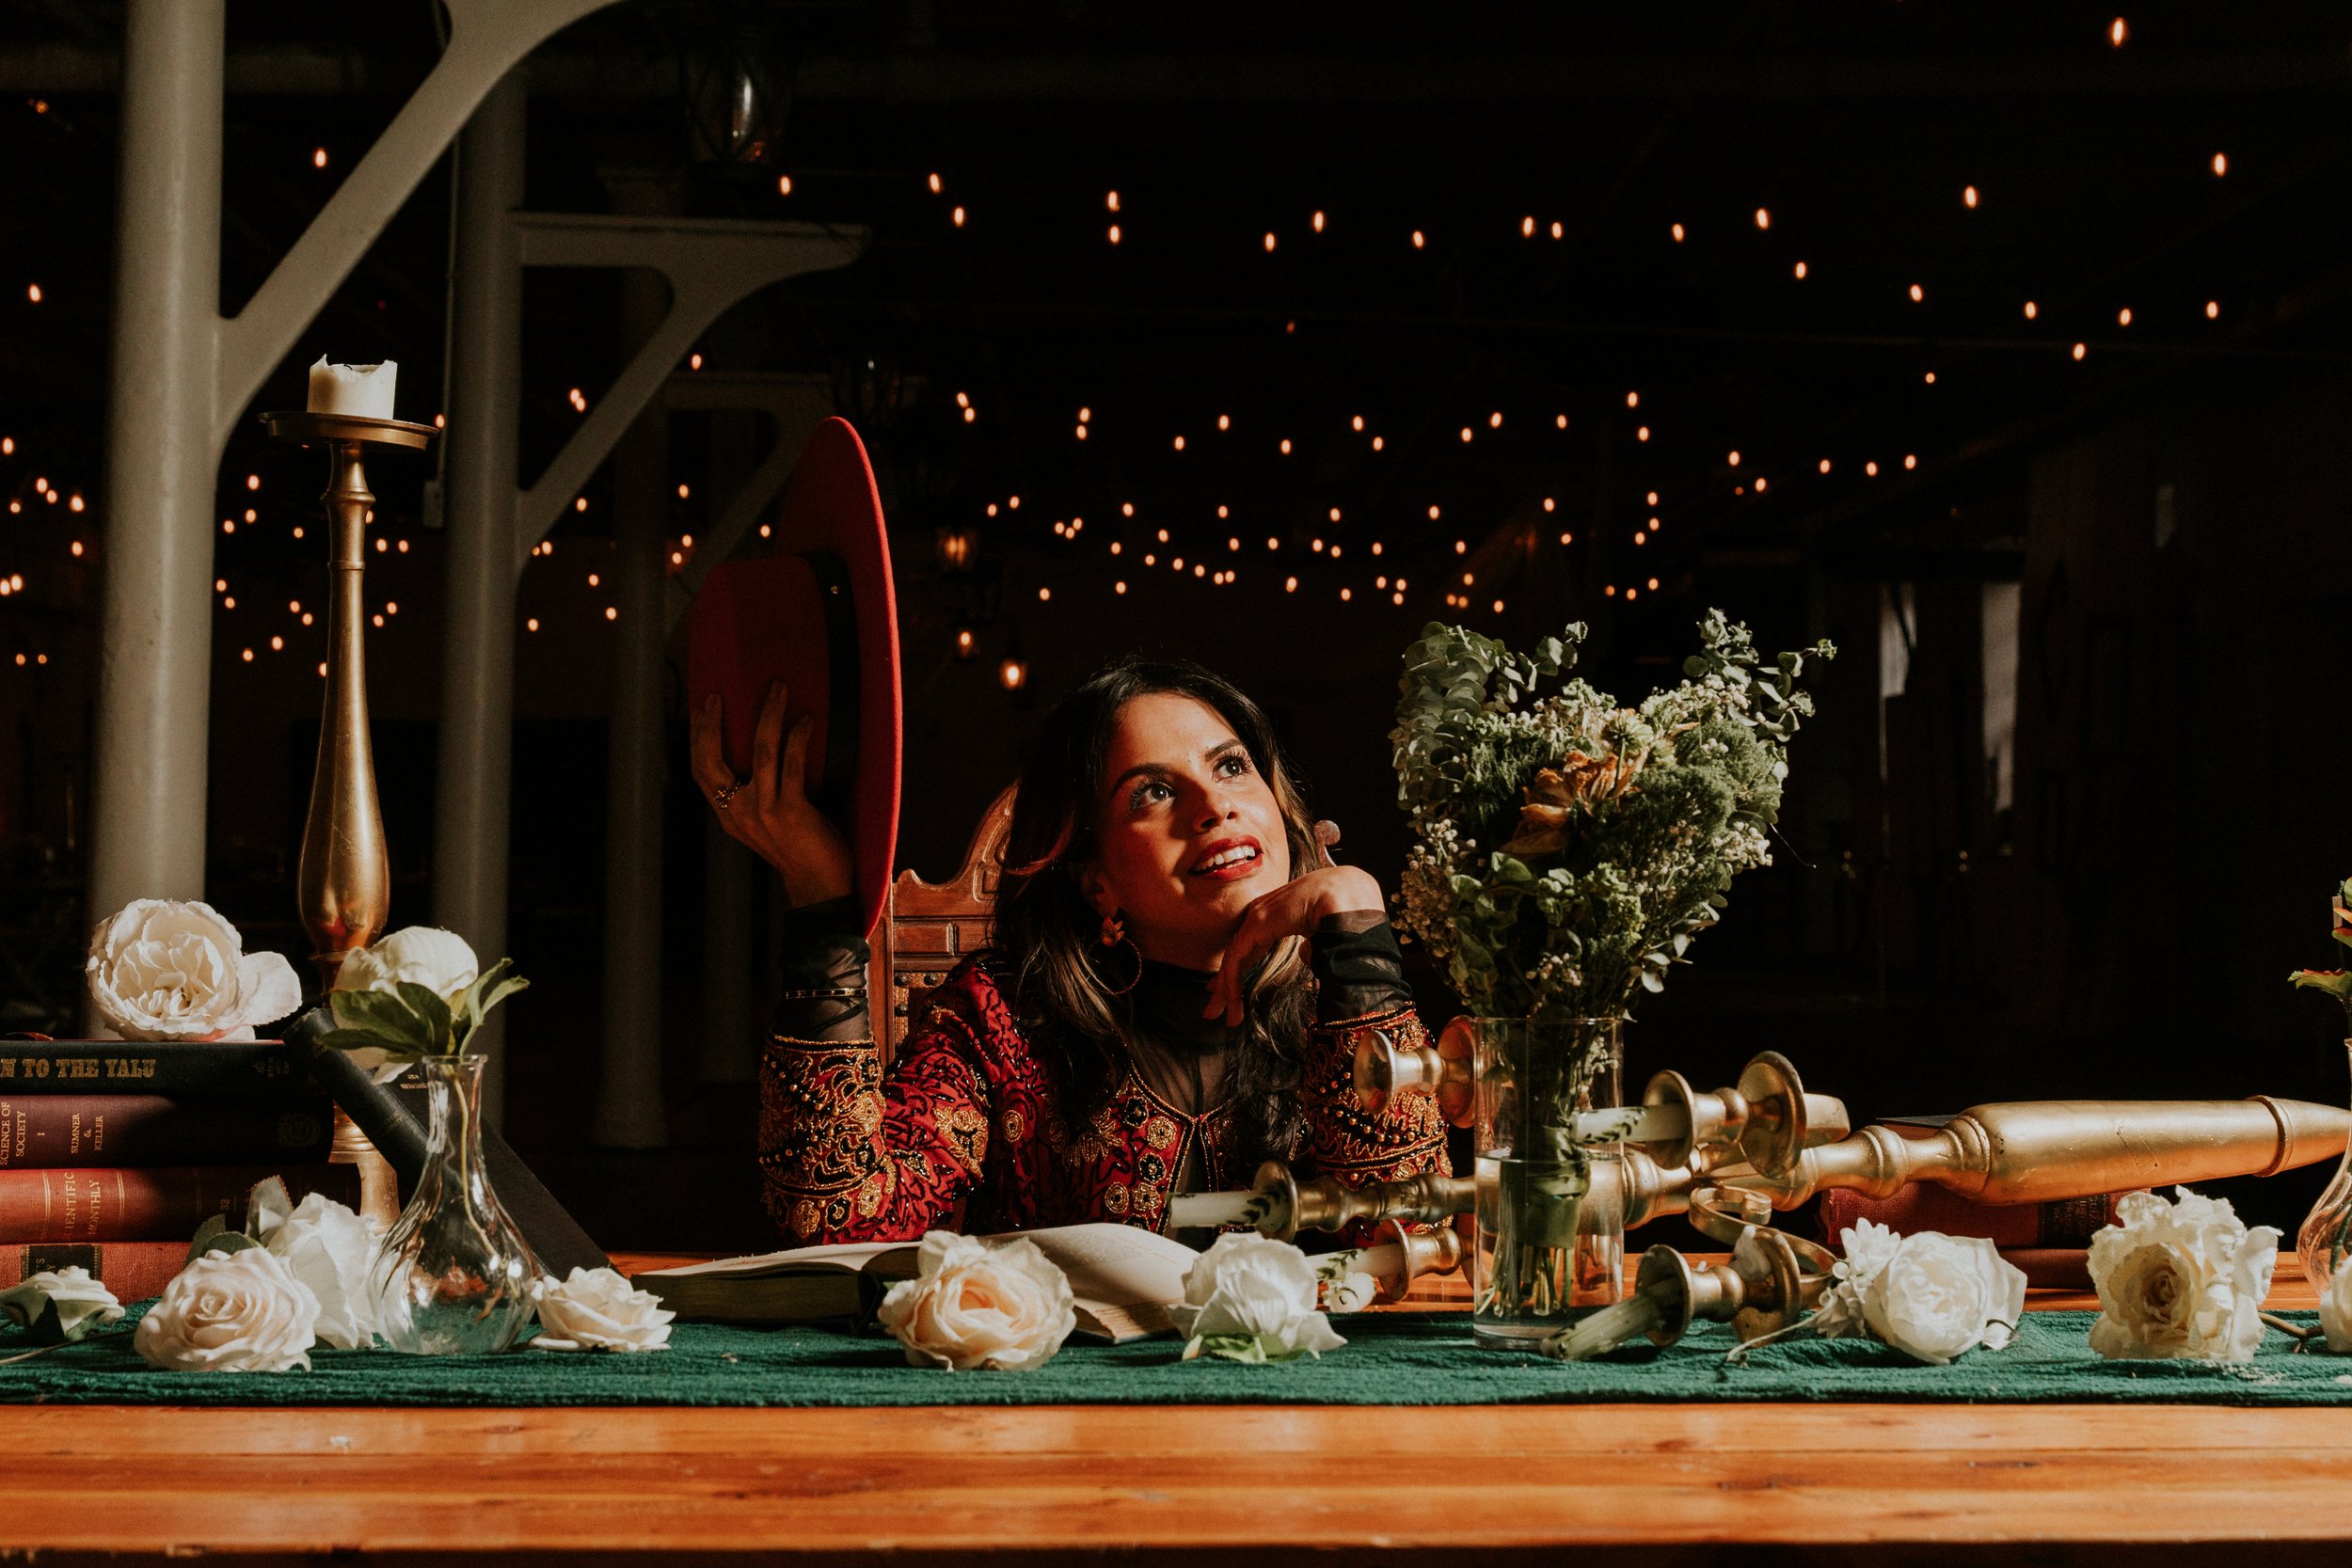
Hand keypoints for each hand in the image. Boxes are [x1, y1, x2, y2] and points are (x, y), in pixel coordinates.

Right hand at [689, 682, 852, 907]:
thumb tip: (758, 756)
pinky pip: (792, 765)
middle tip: (719, 696)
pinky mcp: (792, 812)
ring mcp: (765, 812)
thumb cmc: (796, 850)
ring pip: (761, 752)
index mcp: (729, 815)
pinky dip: (798, 738)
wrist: (818, 886)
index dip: (697, 738)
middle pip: (713, 759)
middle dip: (713, 723)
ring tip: (778, 689)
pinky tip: (805, 720)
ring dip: (769, 714)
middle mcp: (740, 812)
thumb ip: (752, 798)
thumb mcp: (761, 825)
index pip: (700, 771)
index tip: (700, 709)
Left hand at [1203, 865, 1384, 1026]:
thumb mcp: (1324, 935)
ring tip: (1216, 1016)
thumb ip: (1313, 947)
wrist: (1349, 894)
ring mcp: (1257, 916)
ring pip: (1233, 959)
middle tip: (1213, 1009)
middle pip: (1237, 953)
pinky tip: (1232, 1004)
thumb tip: (1305, 955)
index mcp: (1278, 913)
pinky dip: (1232, 984)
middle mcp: (1263, 913)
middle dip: (1223, 983)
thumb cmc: (1346, 911)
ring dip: (1225, 991)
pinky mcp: (1256, 924)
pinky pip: (1236, 959)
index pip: (1250, 945)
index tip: (1226, 990)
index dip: (1237, 969)